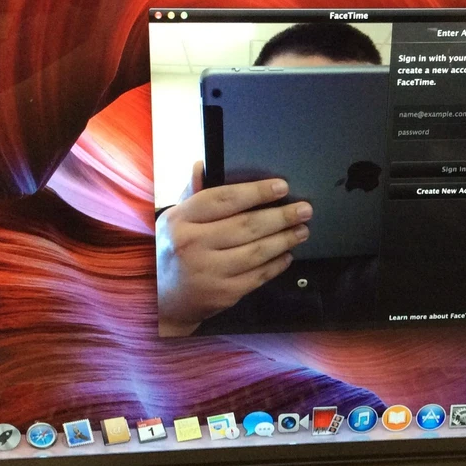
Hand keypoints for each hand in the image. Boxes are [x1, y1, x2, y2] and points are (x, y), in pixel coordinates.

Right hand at [156, 161, 311, 335]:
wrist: (161, 301)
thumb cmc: (171, 253)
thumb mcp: (172, 220)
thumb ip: (192, 193)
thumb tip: (201, 165)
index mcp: (180, 220)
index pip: (224, 199)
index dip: (256, 192)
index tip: (281, 187)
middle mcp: (193, 245)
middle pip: (247, 225)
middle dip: (281, 216)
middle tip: (304, 209)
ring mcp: (209, 272)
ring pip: (257, 252)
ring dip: (285, 239)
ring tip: (302, 229)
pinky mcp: (223, 294)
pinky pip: (258, 276)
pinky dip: (276, 264)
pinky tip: (287, 254)